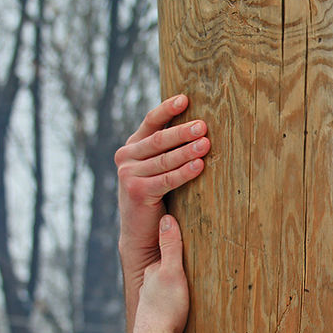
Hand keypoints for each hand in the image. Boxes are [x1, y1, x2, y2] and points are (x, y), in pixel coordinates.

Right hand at [115, 94, 209, 262]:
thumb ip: (167, 150)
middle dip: (183, 132)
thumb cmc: (159, 197)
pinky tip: (199, 166)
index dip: (167, 109)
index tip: (185, 99)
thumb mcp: (159, 169)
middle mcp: (126, 157)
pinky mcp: (136, 191)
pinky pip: (166, 179)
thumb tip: (200, 128)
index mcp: (133, 146)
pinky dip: (184, 172)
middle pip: (159, 139)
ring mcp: (128, 173)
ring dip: (187, 151)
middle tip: (204, 126)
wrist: (143, 233)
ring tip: (206, 144)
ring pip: (164, 159)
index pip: (151, 121)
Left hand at [134, 215, 190, 332]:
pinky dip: (173, 298)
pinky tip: (179, 305)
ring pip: (162, 286)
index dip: (172, 240)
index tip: (180, 227)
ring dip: (172, 282)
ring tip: (183, 280)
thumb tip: (166, 219)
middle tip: (184, 252)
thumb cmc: (165, 307)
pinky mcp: (158, 317)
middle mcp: (149, 284)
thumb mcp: (172, 273)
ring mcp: (152, 301)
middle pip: (162, 268)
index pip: (164, 250)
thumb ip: (170, 247)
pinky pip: (166, 301)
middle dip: (171, 262)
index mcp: (152, 271)